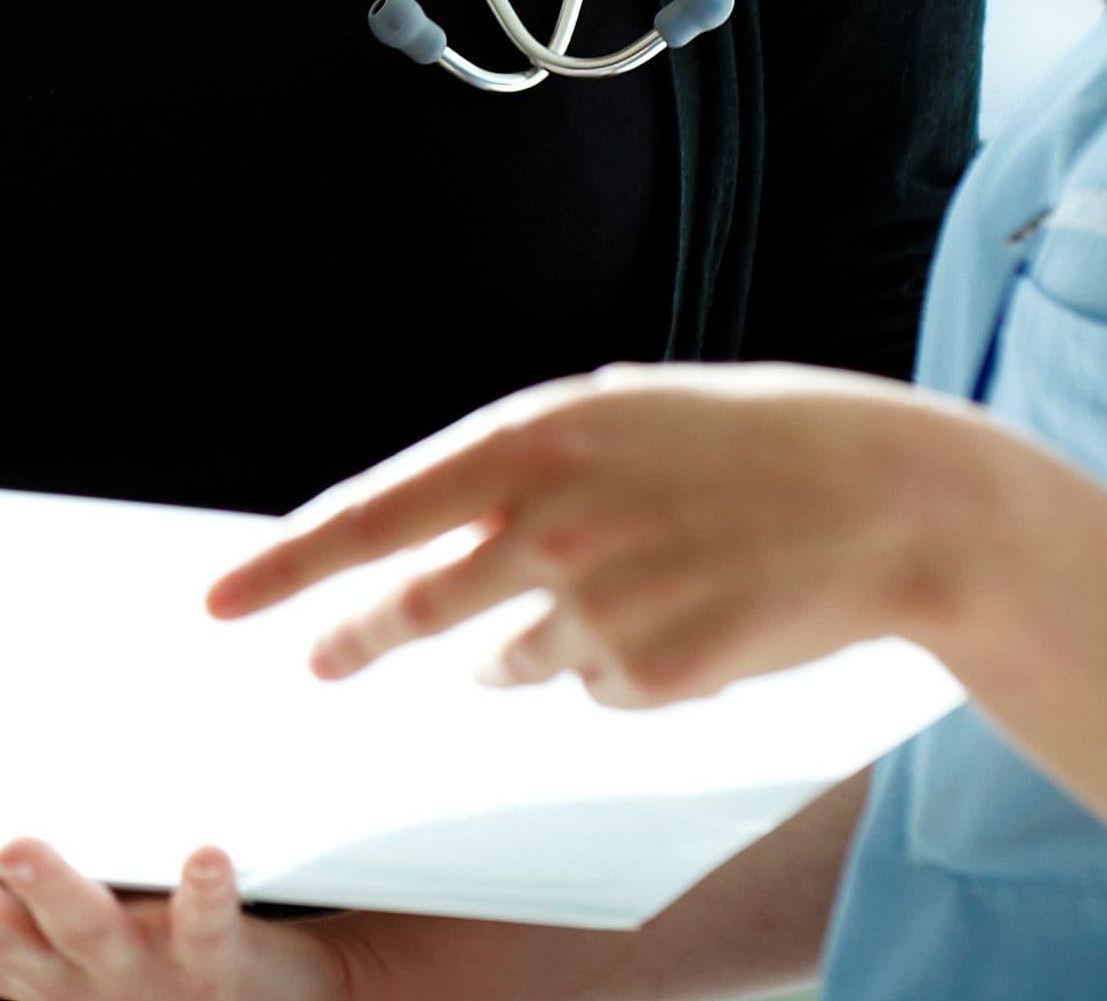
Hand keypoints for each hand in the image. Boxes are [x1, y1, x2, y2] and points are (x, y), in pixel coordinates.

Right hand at [0, 839, 359, 1000]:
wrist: (272, 994)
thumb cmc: (137, 939)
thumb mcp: (33, 916)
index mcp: (0, 952)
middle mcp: (52, 968)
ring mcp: (132, 970)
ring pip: (82, 932)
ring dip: (51, 888)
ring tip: (23, 843)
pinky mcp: (214, 961)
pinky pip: (206, 928)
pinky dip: (200, 893)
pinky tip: (202, 855)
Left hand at [205, 364, 999, 705]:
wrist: (891, 499)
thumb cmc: (745, 444)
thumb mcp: (616, 417)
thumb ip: (518, 473)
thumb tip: (432, 543)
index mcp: (534, 440)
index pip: (373, 514)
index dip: (285, 564)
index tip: (215, 602)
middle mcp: (552, 523)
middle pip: (411, 605)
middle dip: (355, 639)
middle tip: (319, 662)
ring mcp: (602, 607)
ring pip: (508, 658)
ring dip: (529, 641)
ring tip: (623, 583)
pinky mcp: (654, 678)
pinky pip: (594, 689)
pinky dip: (620, 665)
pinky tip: (690, 613)